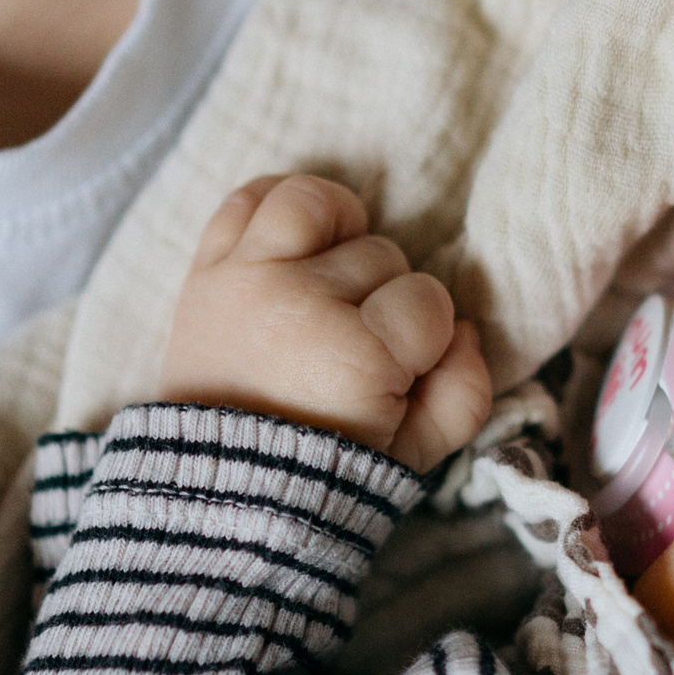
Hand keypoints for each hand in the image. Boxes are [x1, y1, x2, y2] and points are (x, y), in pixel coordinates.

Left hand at [162, 173, 492, 471]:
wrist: (226, 479)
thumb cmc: (326, 465)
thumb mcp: (413, 454)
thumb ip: (465, 395)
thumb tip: (465, 330)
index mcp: (357, 356)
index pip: (428, 302)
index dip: (425, 337)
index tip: (398, 372)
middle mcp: (300, 304)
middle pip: (381, 254)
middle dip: (382, 297)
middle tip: (357, 343)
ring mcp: (248, 278)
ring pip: (319, 205)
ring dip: (338, 234)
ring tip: (334, 277)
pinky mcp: (208, 269)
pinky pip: (250, 195)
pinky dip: (279, 202)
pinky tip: (301, 239)